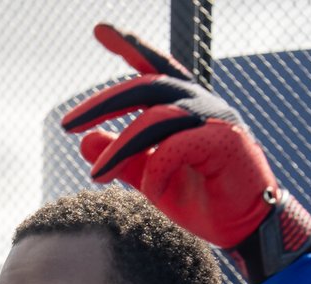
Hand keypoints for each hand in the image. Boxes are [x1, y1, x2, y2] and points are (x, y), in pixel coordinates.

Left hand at [61, 23, 310, 283]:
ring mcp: (216, 119)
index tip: (99, 29)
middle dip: (103, 103)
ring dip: (120, 148)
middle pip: (146, 86)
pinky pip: (176, 148)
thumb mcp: (151, 177)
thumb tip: (84, 142)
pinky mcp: (226, 142)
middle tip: (67, 124)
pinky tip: (152, 192)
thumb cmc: (201, 199)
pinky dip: (157, 172)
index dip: (129, 46)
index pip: (153, 68)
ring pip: (156, 118)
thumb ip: (122, 158)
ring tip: (96, 175)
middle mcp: (201, 104)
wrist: (243, 228)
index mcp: (184, 106)